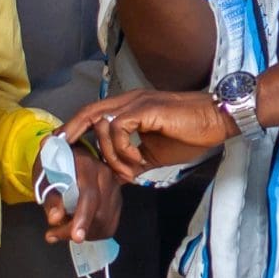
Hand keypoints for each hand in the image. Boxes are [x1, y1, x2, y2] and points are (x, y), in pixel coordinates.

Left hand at [36, 142, 123, 241]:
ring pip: (105, 223)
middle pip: (100, 213)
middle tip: (54, 233)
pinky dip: (93, 233)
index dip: (83, 217)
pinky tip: (79, 226)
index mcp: (86, 165)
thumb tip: (55, 218)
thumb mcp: (44, 178)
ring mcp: (114, 188)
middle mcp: (105, 175)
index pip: (89, 195)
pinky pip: (108, 226)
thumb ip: (50, 198)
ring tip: (64, 228)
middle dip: (76, 230)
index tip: (76, 236)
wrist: (68, 159)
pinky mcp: (117, 201)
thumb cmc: (55, 168)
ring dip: (83, 233)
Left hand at [59, 90, 235, 182]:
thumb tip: (118, 177)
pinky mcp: (145, 109)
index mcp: (130, 108)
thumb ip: (134, 160)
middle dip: (71, 132)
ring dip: (110, 155)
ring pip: (102, 124)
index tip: (62, 146)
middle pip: (88, 112)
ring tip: (128, 172)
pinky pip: (119, 129)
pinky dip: (123, 150)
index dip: (76, 128)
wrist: (216, 120)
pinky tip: (139, 163)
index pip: (94, 114)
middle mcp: (129, 101)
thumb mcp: (155, 154)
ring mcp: (137, 102)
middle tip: (61, 152)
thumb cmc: (190, 134)